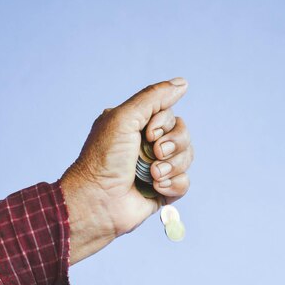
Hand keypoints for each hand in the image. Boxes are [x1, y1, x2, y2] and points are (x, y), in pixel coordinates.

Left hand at [59, 77, 193, 264]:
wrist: (97, 200)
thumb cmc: (104, 159)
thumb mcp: (124, 117)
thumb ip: (154, 97)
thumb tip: (183, 83)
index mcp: (136, 126)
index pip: (170, 115)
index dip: (164, 123)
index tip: (147, 133)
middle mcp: (147, 146)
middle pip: (183, 134)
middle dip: (173, 144)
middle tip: (155, 153)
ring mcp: (156, 169)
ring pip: (187, 158)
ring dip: (172, 165)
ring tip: (152, 175)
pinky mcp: (162, 192)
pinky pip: (184, 182)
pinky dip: (173, 184)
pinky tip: (156, 188)